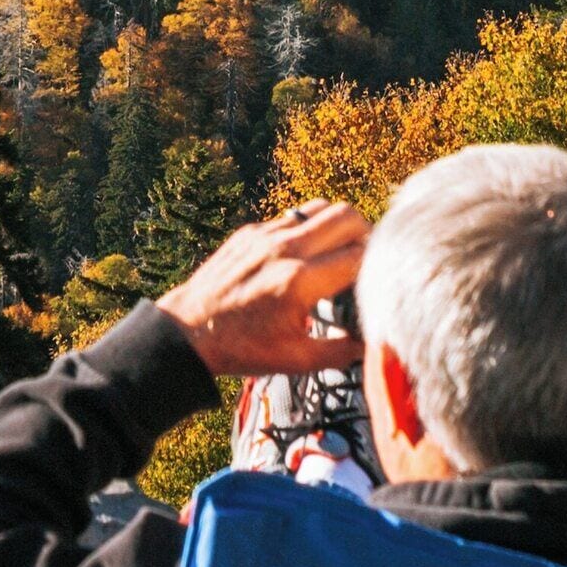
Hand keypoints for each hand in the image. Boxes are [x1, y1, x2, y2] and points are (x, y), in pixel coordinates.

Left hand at [157, 201, 367, 378]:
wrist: (188, 331)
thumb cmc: (241, 348)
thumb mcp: (296, 360)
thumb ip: (342, 352)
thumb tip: (374, 344)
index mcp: (298, 282)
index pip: (359, 256)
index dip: (377, 266)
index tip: (378, 280)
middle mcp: (284, 250)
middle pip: (347, 216)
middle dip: (365, 235)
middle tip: (364, 258)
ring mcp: (265, 235)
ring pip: (321, 207)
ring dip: (338, 225)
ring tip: (338, 251)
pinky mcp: (250, 231)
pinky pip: (293, 216)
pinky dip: (308, 229)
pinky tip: (304, 255)